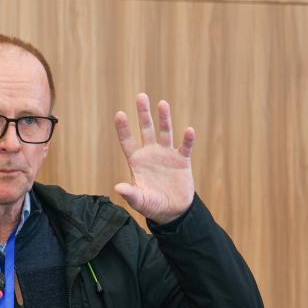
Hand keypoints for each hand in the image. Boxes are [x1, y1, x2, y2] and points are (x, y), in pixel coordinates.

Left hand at [113, 93, 195, 222]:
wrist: (172, 211)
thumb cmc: (152, 205)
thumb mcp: (140, 201)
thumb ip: (131, 193)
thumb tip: (118, 187)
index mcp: (137, 161)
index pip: (128, 141)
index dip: (123, 128)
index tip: (119, 114)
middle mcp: (151, 153)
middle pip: (146, 129)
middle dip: (143, 114)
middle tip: (141, 96)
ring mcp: (167, 155)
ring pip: (165, 132)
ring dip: (164, 119)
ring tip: (163, 103)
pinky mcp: (182, 160)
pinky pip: (185, 147)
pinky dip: (187, 139)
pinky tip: (189, 131)